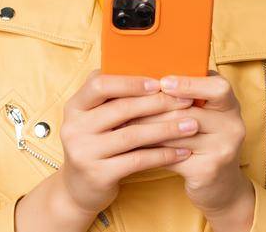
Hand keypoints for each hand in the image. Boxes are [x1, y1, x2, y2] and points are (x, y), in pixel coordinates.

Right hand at [48, 70, 198, 217]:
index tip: (159, 82)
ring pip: (132, 135)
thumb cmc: (96, 145)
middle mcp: (74, 127)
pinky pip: (137, 160)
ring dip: (166, 129)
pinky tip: (182, 152)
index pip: (99, 84)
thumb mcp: (94, 120)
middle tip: (186, 101)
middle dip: (158, 103)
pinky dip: (162, 155)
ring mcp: (84, 152)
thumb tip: (154, 76)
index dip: (130, 82)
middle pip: (120, 109)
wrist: (79, 189)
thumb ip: (112, 99)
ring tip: (192, 126)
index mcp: (74, 107)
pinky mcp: (98, 174)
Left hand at [124, 70, 255, 230]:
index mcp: (230, 106)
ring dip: (145, 128)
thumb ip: (184, 97)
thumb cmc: (203, 140)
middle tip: (123, 103)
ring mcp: (222, 150)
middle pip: (187, 112)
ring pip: (175, 134)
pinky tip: (132, 146)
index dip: (189, 84)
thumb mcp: (203, 115)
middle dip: (152, 108)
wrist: (221, 186)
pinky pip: (171, 156)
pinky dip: (149, 150)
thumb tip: (145, 78)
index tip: (163, 82)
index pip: (217, 88)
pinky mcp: (207, 170)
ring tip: (121, 123)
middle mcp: (232, 126)